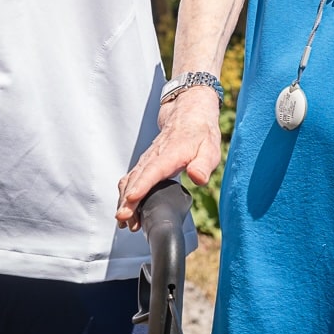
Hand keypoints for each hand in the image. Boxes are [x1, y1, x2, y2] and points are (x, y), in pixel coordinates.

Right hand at [115, 89, 221, 229]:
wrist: (188, 113)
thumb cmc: (200, 134)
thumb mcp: (210, 148)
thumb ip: (203, 164)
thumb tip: (198, 177)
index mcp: (170, 153)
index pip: (153, 171)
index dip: (142, 185)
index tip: (131, 198)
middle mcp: (154, 156)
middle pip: (136, 178)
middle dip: (127, 199)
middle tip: (123, 218)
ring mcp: (147, 160)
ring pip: (130, 179)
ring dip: (124, 199)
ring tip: (123, 220)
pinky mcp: (144, 164)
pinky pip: (130, 179)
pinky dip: (124, 193)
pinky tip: (124, 208)